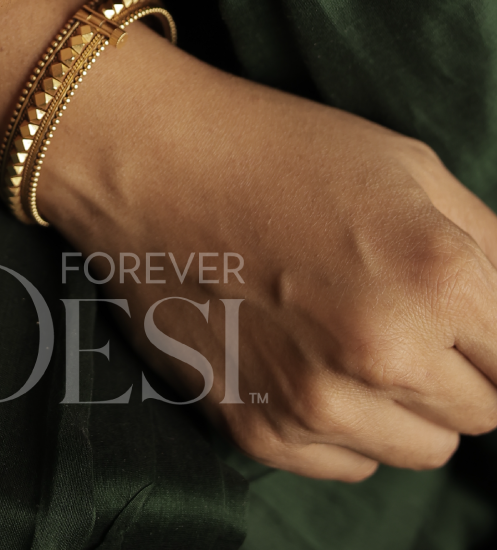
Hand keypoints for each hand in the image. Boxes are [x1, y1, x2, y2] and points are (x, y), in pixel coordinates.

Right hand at [41, 25, 496, 480]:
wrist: (149, 161)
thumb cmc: (275, 148)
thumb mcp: (407, 167)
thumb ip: (491, 246)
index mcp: (438, 277)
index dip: (494, 335)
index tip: (466, 320)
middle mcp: (383, 354)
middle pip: (481, 413)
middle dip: (459, 369)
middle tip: (401, 312)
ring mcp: (313, 401)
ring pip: (420, 449)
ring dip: (405, 403)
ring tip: (350, 334)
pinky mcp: (255, 427)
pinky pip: (347, 463)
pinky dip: (345, 426)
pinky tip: (308, 359)